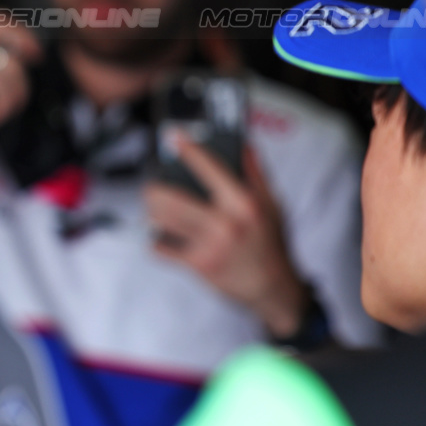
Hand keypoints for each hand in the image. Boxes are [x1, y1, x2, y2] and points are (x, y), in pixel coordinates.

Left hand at [143, 134, 308, 337]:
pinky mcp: (198, 265)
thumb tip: (243, 144)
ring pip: (162, 220)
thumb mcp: (272, 205)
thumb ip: (256, 173)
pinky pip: (162, 248)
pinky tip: (162, 234)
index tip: (174, 136)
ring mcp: (209, 245)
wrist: (273, 289)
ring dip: (152, 211)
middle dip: (155, 188)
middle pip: (172, 196)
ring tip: (155, 207)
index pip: (210, 168)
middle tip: (152, 185)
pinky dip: (157, 240)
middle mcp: (225, 223)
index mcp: (243, 204)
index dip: (188, 149)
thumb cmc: (270, 244)